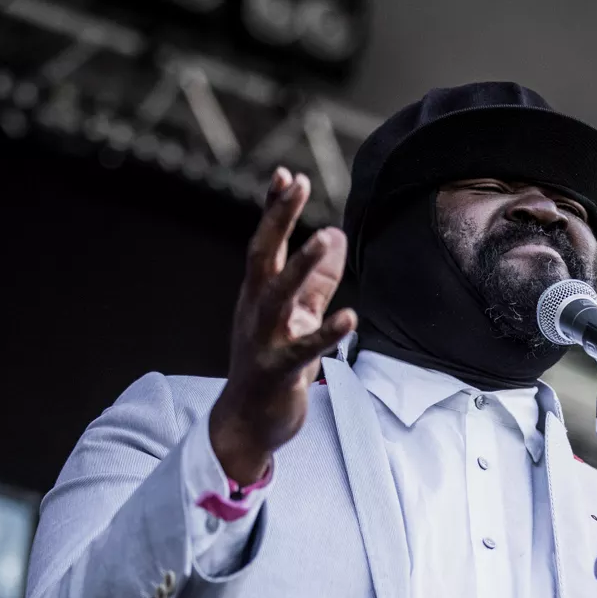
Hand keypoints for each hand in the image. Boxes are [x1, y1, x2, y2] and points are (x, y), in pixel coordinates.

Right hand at [209, 168, 355, 483]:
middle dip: (277, 219)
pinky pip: (303, 349)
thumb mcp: (296, 316)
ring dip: (300, 266)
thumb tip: (336, 235)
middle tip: (295, 183)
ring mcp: (262, 339)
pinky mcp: (278, 371)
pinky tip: (351, 317)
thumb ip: (318, 279)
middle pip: (263, 256)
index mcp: (259, 295)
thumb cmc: (271, 366)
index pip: (265, 243)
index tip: (287, 174)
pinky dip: (326, 333)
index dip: (274, 210)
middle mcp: (255, 310)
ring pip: (279, 296)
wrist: (245, 423)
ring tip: (323, 236)